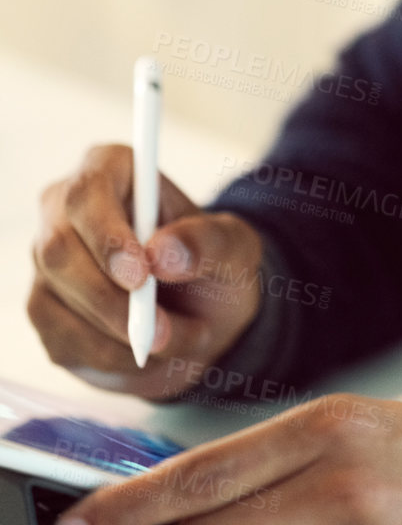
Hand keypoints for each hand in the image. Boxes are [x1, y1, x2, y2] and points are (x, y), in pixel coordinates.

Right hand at [29, 143, 264, 399]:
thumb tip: (162, 253)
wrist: (205, 314)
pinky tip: (142, 350)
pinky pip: (60, 340)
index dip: (107, 237)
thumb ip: (206, 241)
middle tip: (164, 330)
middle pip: (58, 250)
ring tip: (175, 337)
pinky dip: (107, 355)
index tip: (141, 276)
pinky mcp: (45, 309)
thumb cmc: (214, 264)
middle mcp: (66, 209)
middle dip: (111, 299)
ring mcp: (48, 260)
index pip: (86, 194)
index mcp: (110, 169)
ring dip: (118, 334)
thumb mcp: (233, 246)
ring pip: (53, 301)